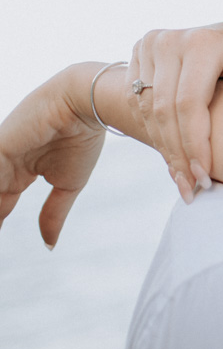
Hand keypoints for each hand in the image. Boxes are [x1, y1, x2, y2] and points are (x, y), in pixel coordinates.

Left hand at [0, 63, 107, 247]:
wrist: (88, 104)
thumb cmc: (84, 137)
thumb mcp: (69, 185)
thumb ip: (54, 214)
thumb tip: (49, 244)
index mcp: (22, 169)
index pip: (2, 201)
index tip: (0, 234)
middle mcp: (7, 163)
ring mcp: (1, 154)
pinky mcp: (0, 146)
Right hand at [128, 21, 222, 198]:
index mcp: (202, 42)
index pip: (190, 102)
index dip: (195, 143)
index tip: (205, 175)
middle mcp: (168, 41)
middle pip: (165, 111)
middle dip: (178, 154)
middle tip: (192, 188)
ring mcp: (149, 46)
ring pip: (148, 111)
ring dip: (165, 150)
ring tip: (183, 181)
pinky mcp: (137, 55)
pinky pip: (138, 104)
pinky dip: (155, 134)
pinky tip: (172, 158)